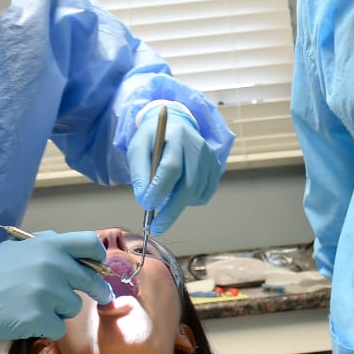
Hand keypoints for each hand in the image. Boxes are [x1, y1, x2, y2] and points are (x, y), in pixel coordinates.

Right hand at [0, 230, 112, 344]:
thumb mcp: (18, 248)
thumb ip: (48, 247)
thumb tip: (76, 252)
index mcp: (49, 245)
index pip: (91, 244)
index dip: (98, 258)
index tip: (98, 268)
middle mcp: (52, 265)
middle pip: (91, 281)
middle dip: (95, 291)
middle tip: (95, 298)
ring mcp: (47, 293)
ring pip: (74, 307)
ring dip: (61, 311)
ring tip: (35, 306)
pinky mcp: (39, 318)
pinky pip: (59, 328)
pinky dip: (47, 328)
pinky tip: (27, 321)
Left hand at [128, 105, 221, 235]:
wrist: (175, 125)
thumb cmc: (153, 139)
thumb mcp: (137, 149)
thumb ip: (139, 174)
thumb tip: (145, 201)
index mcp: (176, 136)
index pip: (171, 168)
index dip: (159, 190)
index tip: (147, 206)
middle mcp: (198, 146)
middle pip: (188, 186)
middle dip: (171, 211)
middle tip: (156, 227)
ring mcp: (210, 157)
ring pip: (196, 193)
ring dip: (178, 205)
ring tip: (163, 202)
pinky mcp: (216, 167)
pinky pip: (205, 194)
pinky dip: (190, 202)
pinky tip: (178, 194)